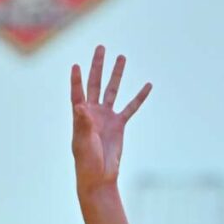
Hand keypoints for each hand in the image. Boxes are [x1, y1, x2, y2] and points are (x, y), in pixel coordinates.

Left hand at [70, 45, 151, 192]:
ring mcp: (107, 117)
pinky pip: (131, 107)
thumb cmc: (86, 160)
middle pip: (95, 83)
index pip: (78, 93)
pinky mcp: (119, 124)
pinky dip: (139, 97)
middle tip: (101, 48)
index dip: (77, 80)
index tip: (76, 66)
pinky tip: (147, 85)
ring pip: (113, 90)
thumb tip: (80, 106)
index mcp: (80, 116)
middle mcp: (93, 112)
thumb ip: (82, 123)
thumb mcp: (83, 142)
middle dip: (98, 66)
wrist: (100, 175)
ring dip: (117, 74)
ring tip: (122, 57)